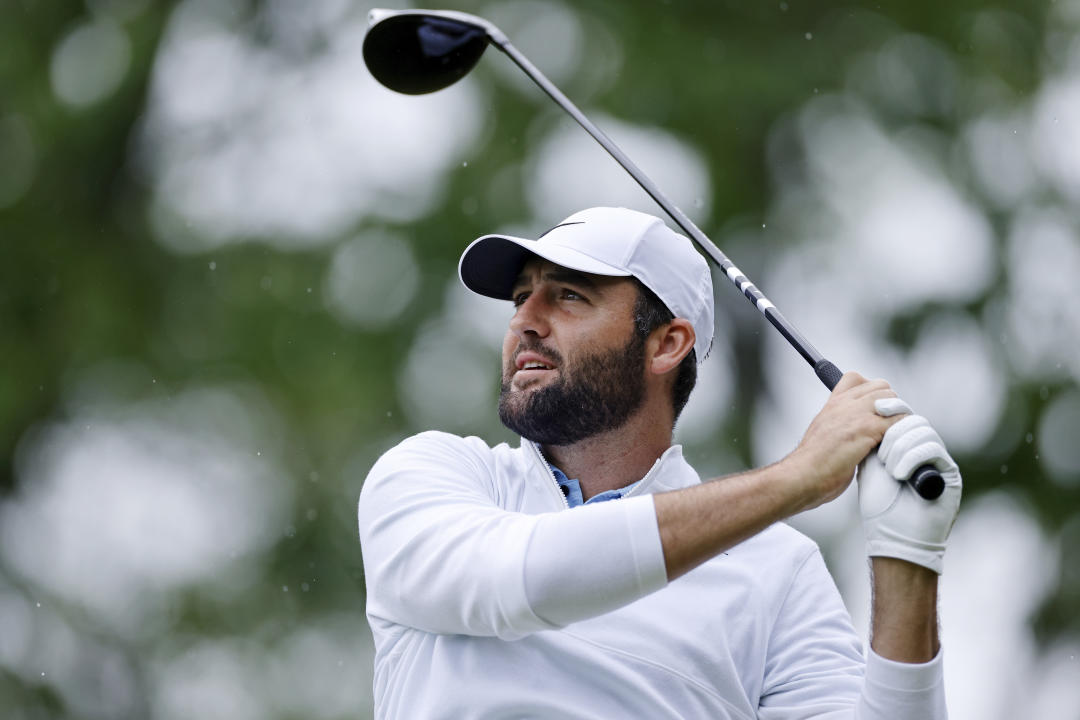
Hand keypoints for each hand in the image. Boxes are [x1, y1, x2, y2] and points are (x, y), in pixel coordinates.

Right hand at [786, 373, 904, 510]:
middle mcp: (844, 403)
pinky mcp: (867, 428)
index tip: (873, 409)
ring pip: (893, 400)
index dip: (871, 391)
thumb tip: (858, 432)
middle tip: (888, 426)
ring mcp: (856, 414)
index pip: (856, 378)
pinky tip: (894, 446)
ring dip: (899, 416)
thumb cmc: (813, 463)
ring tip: (893, 436)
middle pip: (881, 386)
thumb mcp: (824, 433)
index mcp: (832, 404)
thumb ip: (840, 425)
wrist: (803, 475)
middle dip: (890, 405)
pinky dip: (902, 432)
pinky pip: (899, 420)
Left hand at [858, 398, 961, 573]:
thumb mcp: (870, 465)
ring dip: (900, 448)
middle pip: (914, 420)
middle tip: (881, 456)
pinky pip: (933, 448)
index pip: (903, 416)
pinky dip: (912, 457)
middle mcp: (924, 451)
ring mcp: (938, 461)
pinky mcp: (949, 473)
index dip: (892, 408)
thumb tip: (872, 411)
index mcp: (906, 447)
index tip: (876, 408)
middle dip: (893, 431)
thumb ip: (874, 439)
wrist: (891, 535)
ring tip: (890, 470)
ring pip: (923, 431)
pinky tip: (899, 474)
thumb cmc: (880, 505)